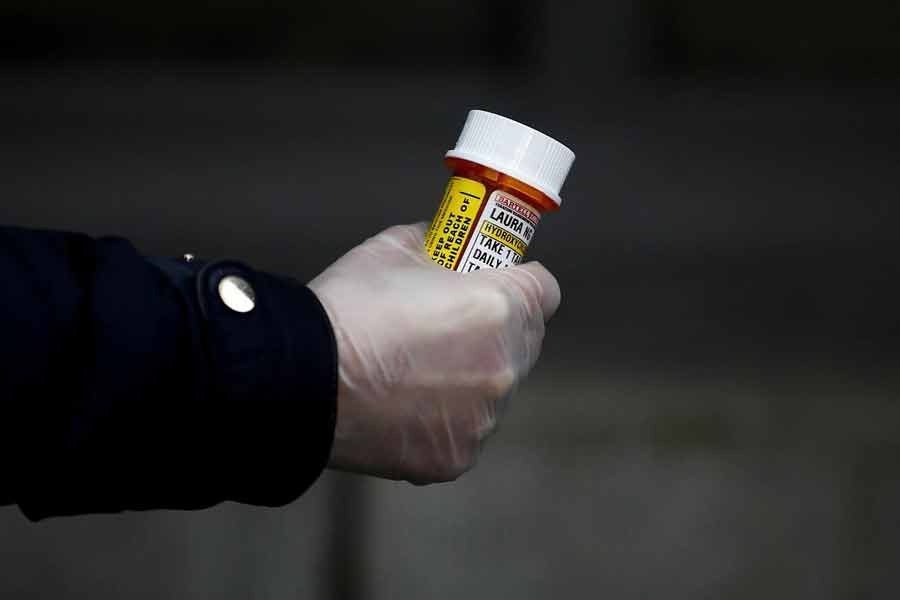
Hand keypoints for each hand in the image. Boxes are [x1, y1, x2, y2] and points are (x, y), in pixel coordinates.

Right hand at [309, 223, 559, 483]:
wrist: (301, 380)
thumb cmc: (346, 309)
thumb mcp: (393, 248)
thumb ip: (437, 243)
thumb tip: (446, 243)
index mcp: (498, 309)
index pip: (545, 290)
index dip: (519, 283)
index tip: (495, 285)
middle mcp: (504, 367)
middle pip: (524, 342)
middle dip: (496, 330)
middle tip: (448, 327)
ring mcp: (484, 419)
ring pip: (496, 390)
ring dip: (473, 378)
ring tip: (416, 371)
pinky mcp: (459, 456)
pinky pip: (467, 430)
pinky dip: (446, 419)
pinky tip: (405, 406)